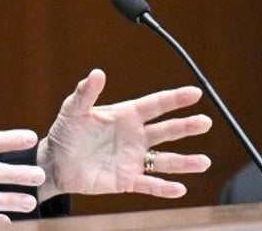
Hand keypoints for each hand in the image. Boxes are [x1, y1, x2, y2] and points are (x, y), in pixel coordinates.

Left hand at [39, 69, 211, 200]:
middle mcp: (134, 137)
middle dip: (186, 126)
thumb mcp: (73, 110)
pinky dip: (164, 188)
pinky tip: (179, 189)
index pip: (155, 105)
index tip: (196, 92)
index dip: (175, 99)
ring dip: (184, 162)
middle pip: (166, 131)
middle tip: (206, 122)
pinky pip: (149, 184)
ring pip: (164, 160)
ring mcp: (133, 159)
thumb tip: (97, 72)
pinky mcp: (127, 180)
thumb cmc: (65, 132)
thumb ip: (85, 93)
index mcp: (125, 116)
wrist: (55, 162)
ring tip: (204, 162)